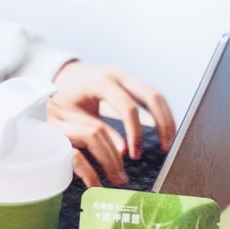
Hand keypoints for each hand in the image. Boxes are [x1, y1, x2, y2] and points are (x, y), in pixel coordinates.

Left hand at [44, 61, 175, 190]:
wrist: (60, 74)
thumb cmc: (63, 96)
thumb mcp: (74, 116)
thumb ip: (98, 133)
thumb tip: (122, 152)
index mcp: (102, 82)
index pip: (128, 107)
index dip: (135, 132)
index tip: (135, 153)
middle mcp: (118, 75)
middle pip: (152, 95)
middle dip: (163, 122)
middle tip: (165, 147)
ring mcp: (126, 76)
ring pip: (156, 94)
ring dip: (166, 117)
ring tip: (169, 141)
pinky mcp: (130, 82)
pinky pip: (151, 95)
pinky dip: (160, 112)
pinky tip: (164, 129)